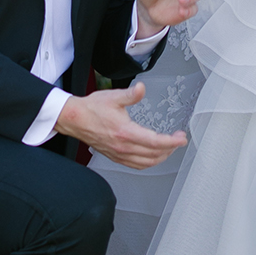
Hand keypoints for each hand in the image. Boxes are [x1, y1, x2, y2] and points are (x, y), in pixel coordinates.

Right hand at [57, 82, 187, 169]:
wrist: (74, 119)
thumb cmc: (92, 108)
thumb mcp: (113, 97)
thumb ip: (131, 94)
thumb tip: (141, 89)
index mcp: (125, 132)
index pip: (154, 142)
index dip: (171, 142)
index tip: (181, 138)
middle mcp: (123, 147)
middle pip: (154, 154)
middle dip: (170, 148)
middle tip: (178, 139)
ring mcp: (119, 154)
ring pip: (146, 163)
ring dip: (161, 157)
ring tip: (169, 148)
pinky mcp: (115, 157)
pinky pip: (136, 165)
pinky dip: (149, 163)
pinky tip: (153, 156)